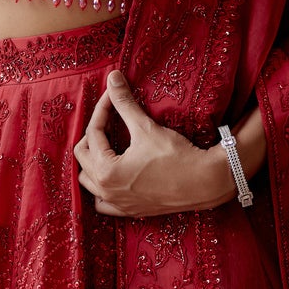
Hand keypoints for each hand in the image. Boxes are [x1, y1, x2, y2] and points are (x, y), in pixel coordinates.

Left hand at [74, 70, 235, 218]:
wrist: (204, 181)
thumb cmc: (175, 156)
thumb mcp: (146, 127)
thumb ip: (124, 103)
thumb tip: (113, 78)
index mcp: (106, 171)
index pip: (93, 133)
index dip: (102, 110)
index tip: (112, 95)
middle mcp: (107, 191)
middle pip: (84, 156)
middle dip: (93, 134)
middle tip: (108, 119)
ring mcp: (118, 204)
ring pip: (89, 183)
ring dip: (92, 163)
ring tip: (104, 145)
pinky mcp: (132, 211)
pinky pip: (104, 203)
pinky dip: (102, 190)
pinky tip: (112, 176)